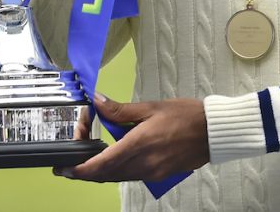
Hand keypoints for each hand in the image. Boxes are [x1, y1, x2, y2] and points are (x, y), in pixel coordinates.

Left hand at [58, 95, 208, 182]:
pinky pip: (131, 175)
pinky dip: (117, 169)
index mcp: (139, 145)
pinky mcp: (159, 175)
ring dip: (101, 169)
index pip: (102, 164)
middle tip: (74, 155)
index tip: (65, 169)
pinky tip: (115, 156)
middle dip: (86, 168)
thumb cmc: (185, 115)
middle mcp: (144, 164)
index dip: (81, 169)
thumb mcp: (150, 107)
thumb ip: (120, 110)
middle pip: (106, 174)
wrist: (213, 132)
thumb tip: (98, 103)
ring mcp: (152, 173)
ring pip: (118, 177)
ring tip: (91, 153)